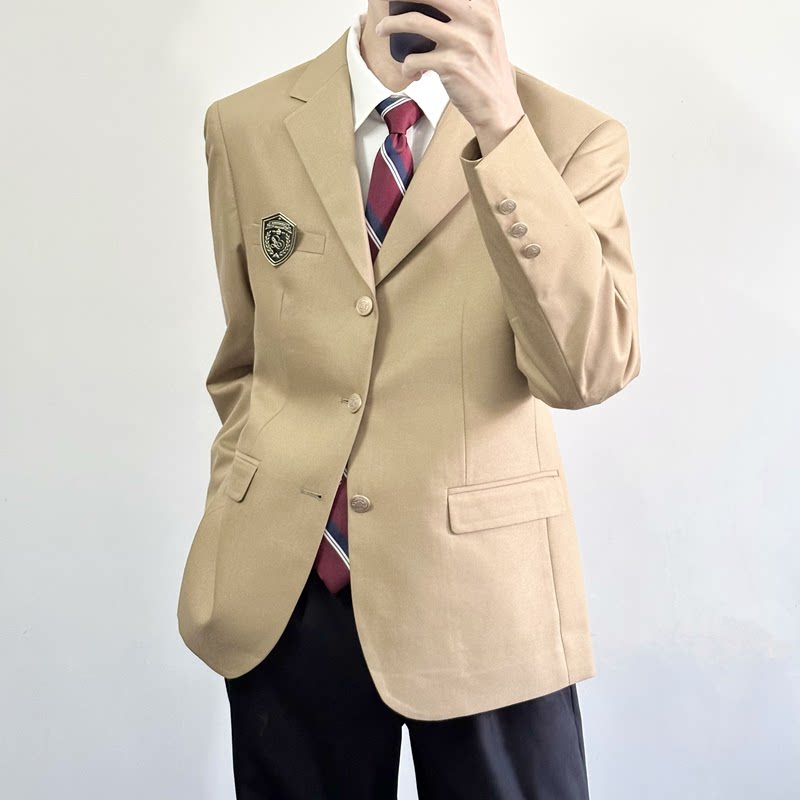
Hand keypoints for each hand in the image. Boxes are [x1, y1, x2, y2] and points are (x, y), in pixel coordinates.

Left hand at [375, 0, 524, 146]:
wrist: (498, 107)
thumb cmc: (487, 72)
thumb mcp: (488, 32)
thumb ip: (469, 12)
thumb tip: (434, 5)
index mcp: (485, 7)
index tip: (409, 0)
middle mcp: (476, 19)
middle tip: (390, 2)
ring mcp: (462, 42)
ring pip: (414, 21)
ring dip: (391, 25)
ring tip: (382, 29)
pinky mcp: (450, 65)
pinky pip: (414, 59)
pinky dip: (406, 66)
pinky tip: (410, 70)